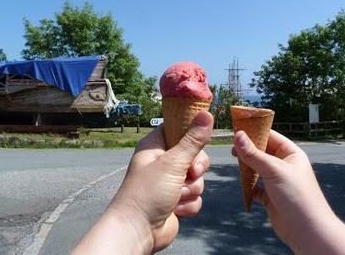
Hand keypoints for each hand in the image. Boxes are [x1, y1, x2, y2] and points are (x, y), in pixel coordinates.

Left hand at [72, 111, 212, 254]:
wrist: (138, 231)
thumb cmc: (148, 192)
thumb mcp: (172, 163)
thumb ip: (193, 140)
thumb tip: (206, 114)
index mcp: (156, 146)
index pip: (178, 128)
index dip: (191, 132)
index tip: (201, 138)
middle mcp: (163, 162)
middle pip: (194, 154)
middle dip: (196, 168)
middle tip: (190, 173)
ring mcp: (170, 181)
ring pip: (197, 177)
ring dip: (191, 189)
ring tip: (176, 196)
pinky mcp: (177, 199)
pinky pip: (195, 196)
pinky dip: (189, 204)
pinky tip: (176, 209)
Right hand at [233, 130, 344, 254]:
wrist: (307, 231)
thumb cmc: (297, 195)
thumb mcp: (273, 170)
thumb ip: (254, 154)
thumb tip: (238, 135)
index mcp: (291, 154)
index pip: (270, 136)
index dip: (254, 131)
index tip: (237, 128)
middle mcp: (285, 166)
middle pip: (262, 151)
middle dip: (248, 149)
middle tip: (232, 148)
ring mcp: (277, 181)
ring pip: (257, 168)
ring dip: (246, 167)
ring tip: (235, 163)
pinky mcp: (270, 196)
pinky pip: (255, 186)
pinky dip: (248, 185)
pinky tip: (242, 185)